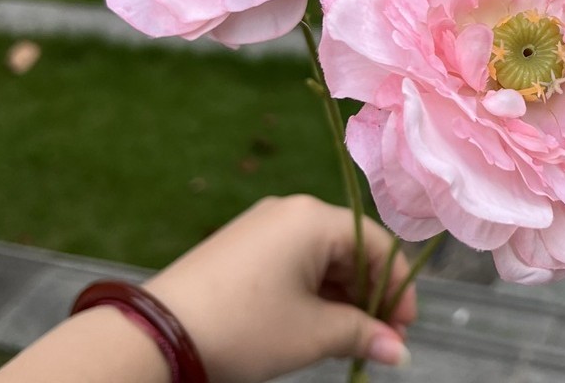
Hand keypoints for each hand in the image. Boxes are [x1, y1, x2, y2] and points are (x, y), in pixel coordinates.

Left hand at [144, 195, 414, 382]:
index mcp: (314, 218)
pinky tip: (316, 325)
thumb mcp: (311, 334)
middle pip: (350, 249)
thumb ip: (363, 335)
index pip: (377, 244)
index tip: (405, 329)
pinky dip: (313, 292)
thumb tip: (400, 353)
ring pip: (322, 257)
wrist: (158, 334)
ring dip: (342, 298)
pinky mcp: (244, 245)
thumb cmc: (245, 326)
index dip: (397, 288)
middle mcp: (292, 210)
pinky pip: (295, 261)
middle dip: (369, 295)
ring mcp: (264, 225)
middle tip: (380, 340)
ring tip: (348, 340)